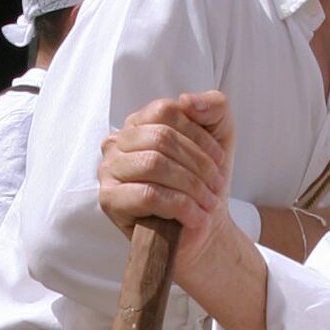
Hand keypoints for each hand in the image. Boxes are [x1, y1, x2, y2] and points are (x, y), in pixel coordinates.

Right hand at [98, 94, 234, 260]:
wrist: (202, 230)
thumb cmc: (204, 181)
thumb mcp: (220, 136)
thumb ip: (214, 107)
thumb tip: (187, 100)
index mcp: (138, 123)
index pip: (165, 111)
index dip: (198, 135)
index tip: (219, 159)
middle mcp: (117, 143)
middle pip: (160, 138)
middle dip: (198, 164)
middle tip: (216, 186)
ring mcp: (108, 171)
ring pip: (154, 164)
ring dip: (191, 186)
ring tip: (208, 203)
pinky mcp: (109, 200)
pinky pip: (147, 195)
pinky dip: (180, 206)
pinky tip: (195, 217)